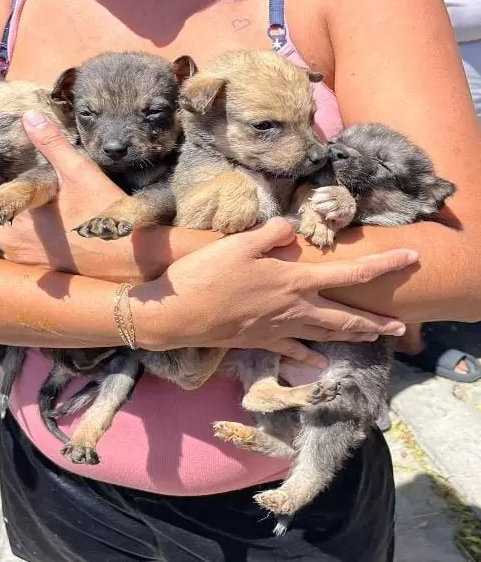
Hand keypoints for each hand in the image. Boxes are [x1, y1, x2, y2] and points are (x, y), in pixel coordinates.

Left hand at [0, 111, 204, 280]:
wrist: (130, 258)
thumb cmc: (102, 213)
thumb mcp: (79, 173)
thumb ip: (52, 145)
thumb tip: (28, 115)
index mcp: (15, 223)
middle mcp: (16, 247)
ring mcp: (32, 263)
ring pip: (2, 249)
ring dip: (1, 234)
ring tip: (7, 216)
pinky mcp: (48, 272)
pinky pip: (22, 260)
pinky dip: (20, 247)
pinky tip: (36, 235)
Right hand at [133, 219, 415, 367]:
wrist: (180, 314)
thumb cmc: (208, 275)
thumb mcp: (239, 244)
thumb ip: (271, 233)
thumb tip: (291, 230)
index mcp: (293, 280)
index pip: (349, 273)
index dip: (382, 266)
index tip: (410, 260)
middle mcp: (294, 309)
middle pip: (344, 317)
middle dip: (375, 322)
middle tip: (399, 327)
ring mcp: (278, 329)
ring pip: (324, 335)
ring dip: (352, 337)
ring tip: (373, 339)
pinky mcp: (261, 342)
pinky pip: (292, 350)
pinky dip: (308, 355)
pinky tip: (318, 360)